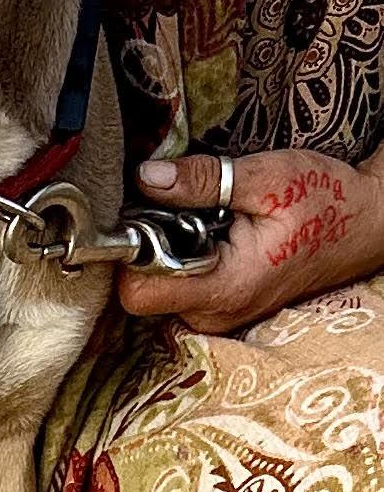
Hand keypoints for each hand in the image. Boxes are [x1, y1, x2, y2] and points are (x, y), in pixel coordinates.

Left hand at [117, 150, 383, 333]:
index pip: (137, 293)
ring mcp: (218, 314)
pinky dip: (185, 256)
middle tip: (185, 211)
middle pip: (141, 288)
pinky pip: (178, 285)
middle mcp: (216, 313)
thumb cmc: (328, 200)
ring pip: (158, 286)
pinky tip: (212, 234)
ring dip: (170, 248)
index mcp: (226, 288)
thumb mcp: (268, 178)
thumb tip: (147, 178)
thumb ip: (204, 180)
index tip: (145, 217)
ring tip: (208, 220)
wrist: (370, 224)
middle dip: (152, 245)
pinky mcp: (221, 306)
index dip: (132, 253)